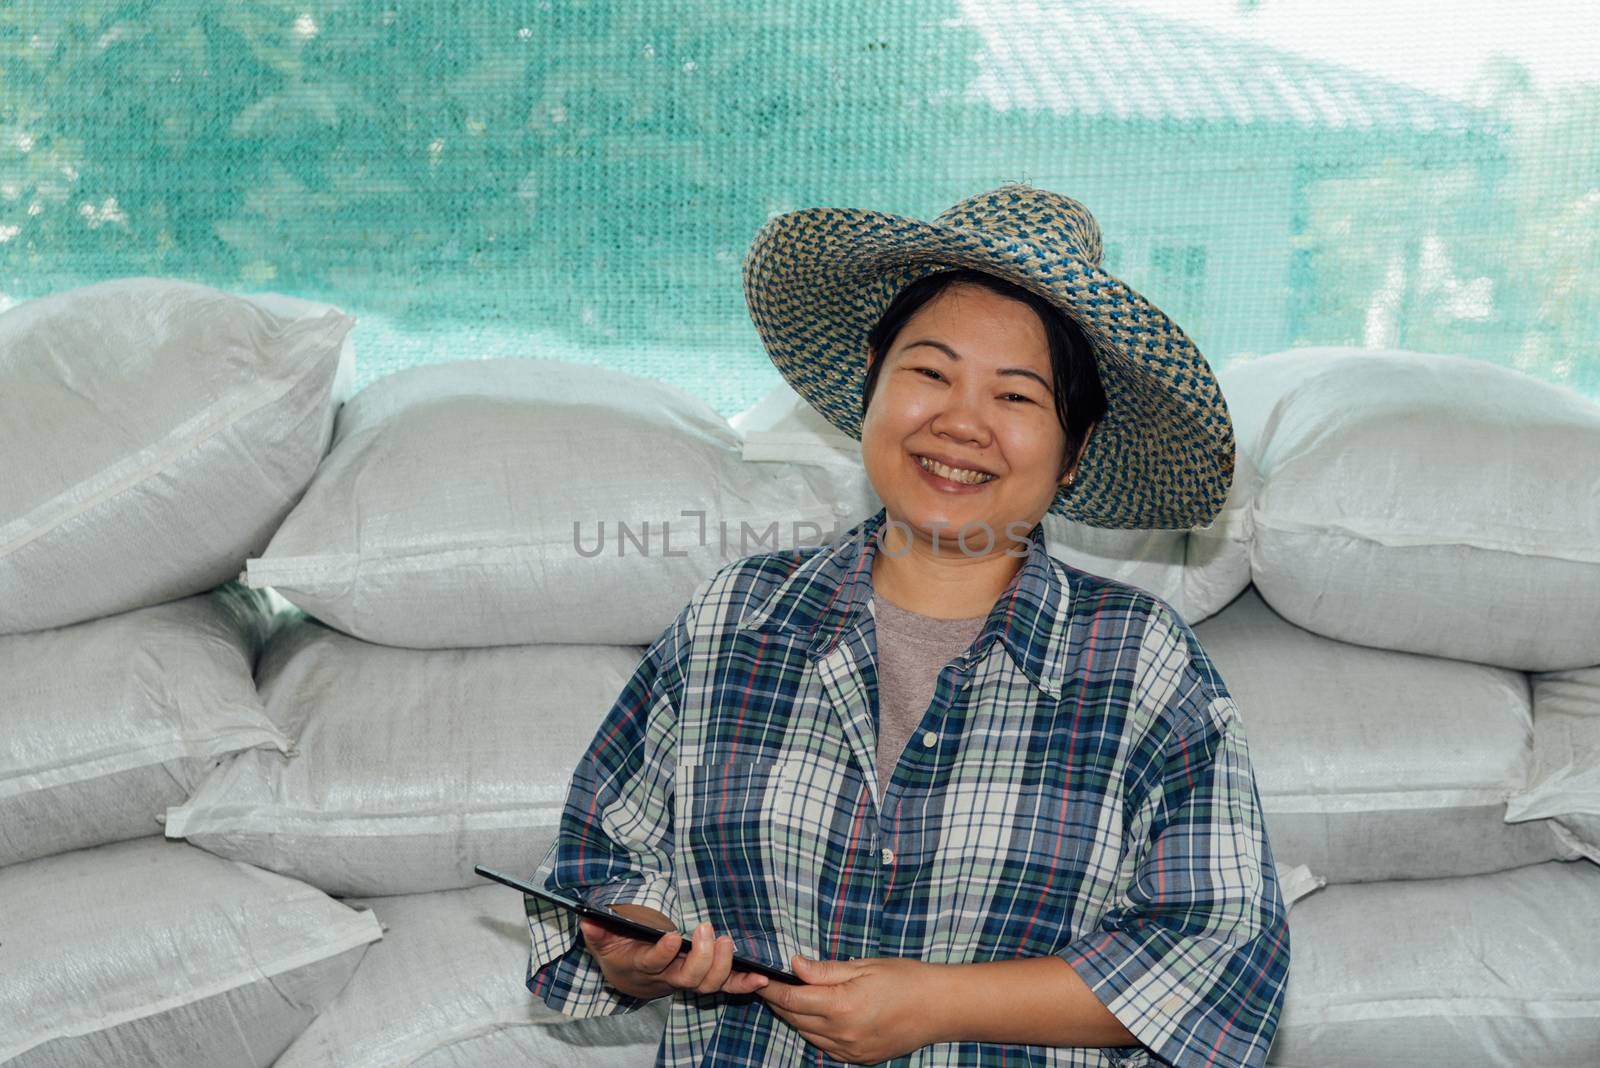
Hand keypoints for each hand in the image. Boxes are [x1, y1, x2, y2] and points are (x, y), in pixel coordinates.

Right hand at [579, 915, 770, 1000]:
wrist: (629, 980)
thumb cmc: (619, 952)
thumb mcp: (604, 941)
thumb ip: (598, 932)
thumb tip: (588, 920)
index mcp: (643, 966)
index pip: (653, 963)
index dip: (661, 953)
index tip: (669, 936)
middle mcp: (667, 977)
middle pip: (687, 977)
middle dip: (700, 956)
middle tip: (706, 929)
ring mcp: (687, 980)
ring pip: (707, 984)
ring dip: (722, 965)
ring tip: (727, 941)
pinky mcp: (704, 980)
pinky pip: (726, 986)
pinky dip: (743, 984)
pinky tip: (760, 977)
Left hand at [755, 953, 939, 1063]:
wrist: (940, 1008)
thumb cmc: (905, 979)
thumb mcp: (864, 966)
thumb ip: (825, 970)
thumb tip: (794, 965)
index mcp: (842, 1006)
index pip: (792, 999)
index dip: (770, 987)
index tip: (757, 977)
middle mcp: (842, 1034)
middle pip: (794, 1018)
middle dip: (778, 1001)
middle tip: (768, 982)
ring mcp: (850, 1050)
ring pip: (806, 1034)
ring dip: (794, 1016)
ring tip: (789, 996)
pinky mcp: (858, 1058)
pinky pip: (824, 1045)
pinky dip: (813, 1030)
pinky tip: (815, 1015)